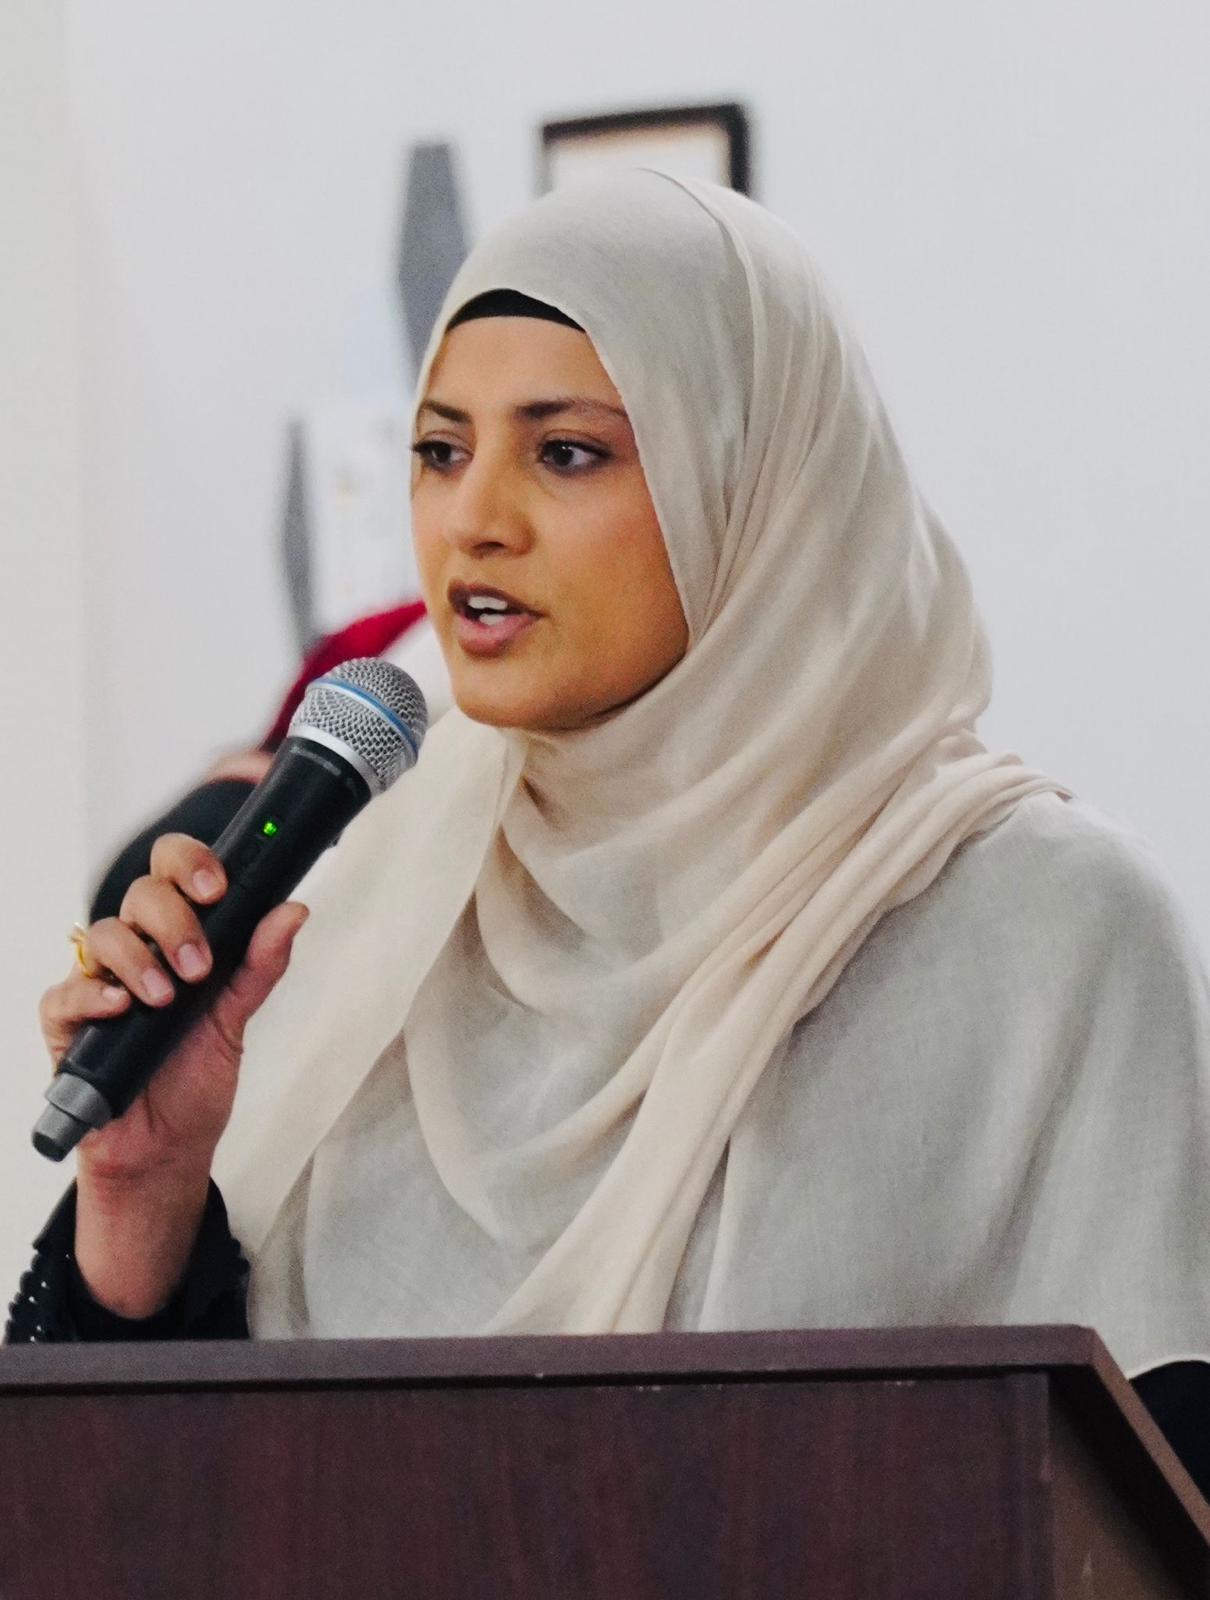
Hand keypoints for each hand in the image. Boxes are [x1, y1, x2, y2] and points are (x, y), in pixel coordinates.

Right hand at [40, 832, 306, 1185]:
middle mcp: (138, 950)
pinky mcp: (67, 1022)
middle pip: (141, 894)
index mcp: (177, 936)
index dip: (191, 865)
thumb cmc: (195, 1077)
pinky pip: (65, 992)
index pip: (173, 873)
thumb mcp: (237, 1017)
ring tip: (167, 998)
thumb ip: (261, 963)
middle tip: (199, 965)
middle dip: (175, 921)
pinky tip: (121, 1008)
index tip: (217, 888)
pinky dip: (94, 995)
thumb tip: (292, 911)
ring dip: (140, 960)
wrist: (168, 1146)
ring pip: (104, 935)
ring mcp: (99, 982)